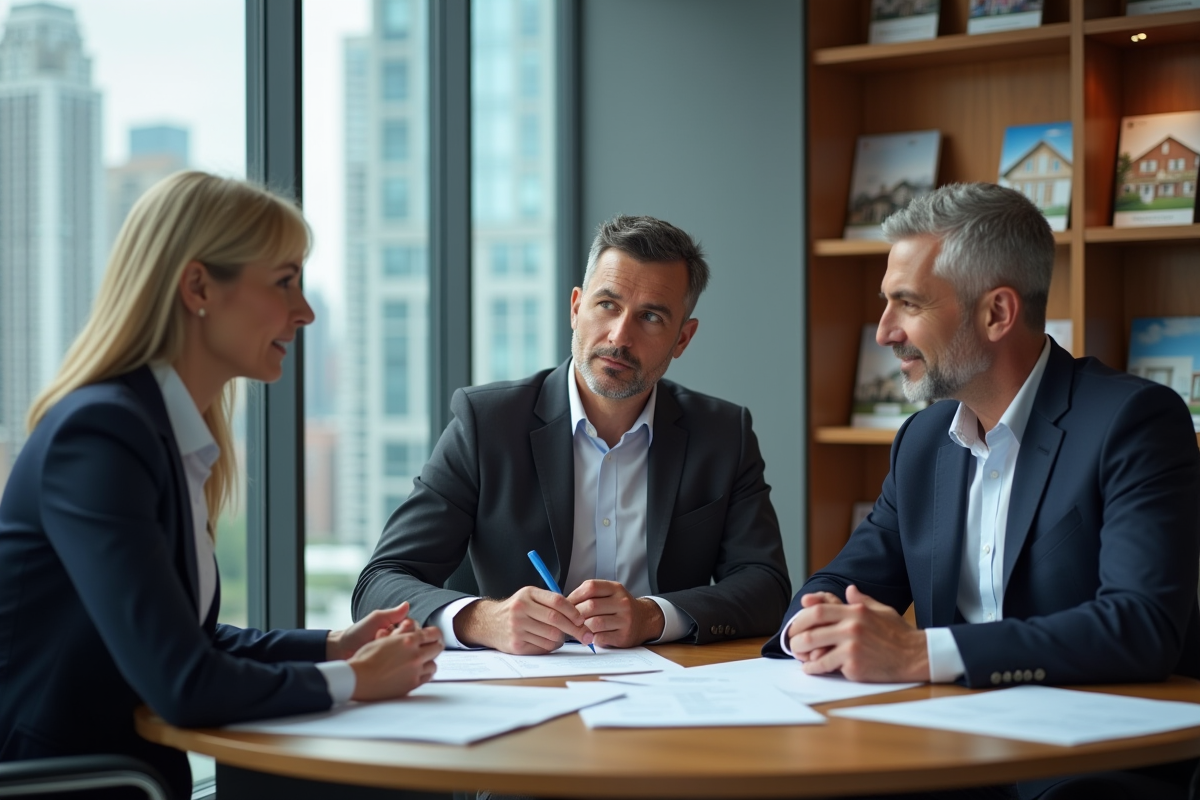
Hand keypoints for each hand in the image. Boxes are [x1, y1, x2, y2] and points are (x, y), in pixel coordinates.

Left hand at [326, 602, 414, 660]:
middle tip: (381, 634)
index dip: (408, 627)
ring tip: (377, 642)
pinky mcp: (392, 665)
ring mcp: (396, 654)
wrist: (343, 650)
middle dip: (398, 636)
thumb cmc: (358, 632)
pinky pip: (400, 662)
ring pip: (407, 650)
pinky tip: (379, 654)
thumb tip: (407, 604)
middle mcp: (400, 640)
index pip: (414, 626)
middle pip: (413, 638)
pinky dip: (390, 658)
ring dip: (393, 646)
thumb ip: (392, 613)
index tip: (397, 626)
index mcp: (398, 627)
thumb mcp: (375, 619)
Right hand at [348, 625, 442, 700]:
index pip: (434, 633)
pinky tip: (417, 672)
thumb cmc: (365, 657)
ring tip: (421, 661)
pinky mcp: (412, 684)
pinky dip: (424, 674)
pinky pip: (426, 678)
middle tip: (430, 647)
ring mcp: (415, 671)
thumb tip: (410, 624)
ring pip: (434, 664)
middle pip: (438, 648)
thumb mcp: (384, 638)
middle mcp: (415, 655)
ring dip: (429, 661)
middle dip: (434, 646)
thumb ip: (401, 632)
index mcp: (408, 640)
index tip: (433, 636)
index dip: (435, 634)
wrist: (358, 679)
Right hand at [453, 587, 593, 653]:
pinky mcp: (516, 644)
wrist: (489, 623)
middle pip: (556, 620)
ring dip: (561, 639)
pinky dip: (550, 646)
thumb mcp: (530, 597)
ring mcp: (517, 627)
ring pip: (551, 636)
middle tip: (586, 635)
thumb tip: (580, 617)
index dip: (573, 611)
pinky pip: (543, 648)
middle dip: (575, 629)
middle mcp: (521, 609)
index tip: (583, 620)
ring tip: (559, 637)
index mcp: (528, 594)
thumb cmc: (517, 610)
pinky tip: (546, 641)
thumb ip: (550, 603)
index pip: (557, 601)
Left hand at [567, 579, 664, 647]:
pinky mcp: (623, 636)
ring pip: (595, 623)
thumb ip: (591, 595)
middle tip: (568, 619)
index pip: (591, 587)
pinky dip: (591, 638)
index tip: (566, 604)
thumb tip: (564, 603)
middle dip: (575, 614)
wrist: (644, 621)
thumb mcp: (610, 594)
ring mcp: (625, 620)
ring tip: (577, 628)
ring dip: (582, 627)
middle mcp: (622, 602)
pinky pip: (600, 637)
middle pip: (590, 606)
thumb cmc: (619, 607)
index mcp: (616, 588)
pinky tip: (589, 636)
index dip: (574, 596)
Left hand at [785, 585, 928, 682]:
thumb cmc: (899, 634)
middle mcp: (851, 627)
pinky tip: (810, 669)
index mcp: (856, 612)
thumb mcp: (881, 610)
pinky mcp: (854, 665)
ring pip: (815, 648)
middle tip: (791, 642)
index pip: (819, 609)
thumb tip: (849, 589)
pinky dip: (814, 668)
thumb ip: (862, 600)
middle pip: (812, 628)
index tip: (795, 624)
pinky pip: (826, 666)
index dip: (802, 616)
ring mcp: (852, 647)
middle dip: (796, 635)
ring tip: (797, 655)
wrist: (916, 656)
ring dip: (801, 653)